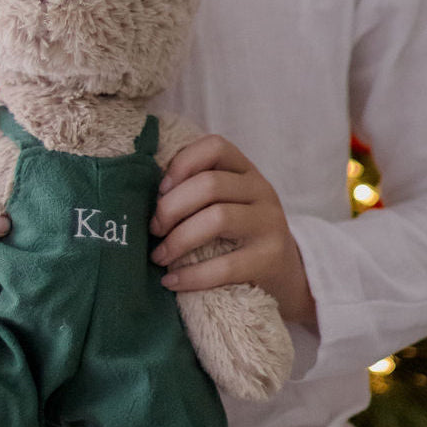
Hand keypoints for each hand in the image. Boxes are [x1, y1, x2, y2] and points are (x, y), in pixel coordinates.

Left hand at [149, 135, 315, 325]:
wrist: (284, 273)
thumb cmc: (237, 234)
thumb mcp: (225, 202)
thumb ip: (196, 190)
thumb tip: (141, 195)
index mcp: (246, 171)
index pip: (215, 146)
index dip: (182, 163)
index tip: (159, 189)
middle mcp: (262, 190)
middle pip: (210, 184)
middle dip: (171, 207)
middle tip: (152, 229)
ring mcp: (270, 223)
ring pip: (218, 218)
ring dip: (178, 240)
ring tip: (158, 256)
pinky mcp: (270, 258)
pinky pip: (226, 265)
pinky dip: (192, 275)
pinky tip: (171, 280)